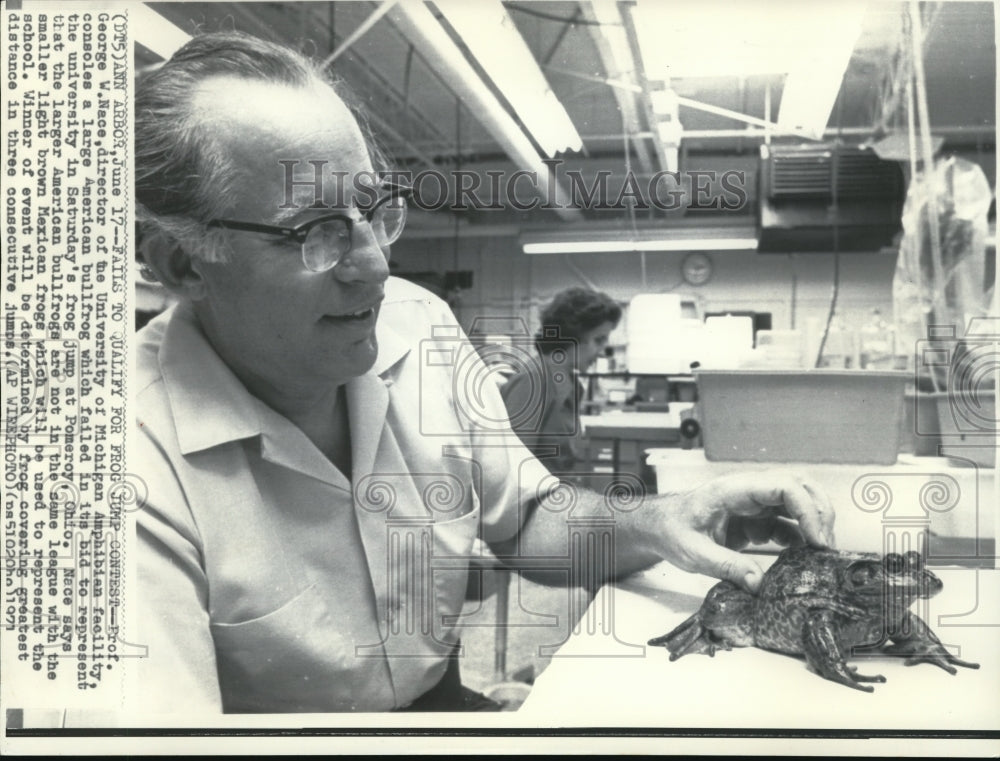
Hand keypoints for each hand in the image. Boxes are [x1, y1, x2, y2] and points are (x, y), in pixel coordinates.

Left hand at [658, 471, 835, 593]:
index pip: (783, 485)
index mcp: (733, 490)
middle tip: (826, 547)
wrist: (658, 526)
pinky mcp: (756, 520)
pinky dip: (800, 538)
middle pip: (798, 487)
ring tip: (821, 554)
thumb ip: (725, 566)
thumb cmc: (671, 530)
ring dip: (814, 525)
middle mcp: (749, 491)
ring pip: (797, 503)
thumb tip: (759, 584)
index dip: (806, 509)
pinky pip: (787, 524)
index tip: (817, 539)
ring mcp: (754, 504)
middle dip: (819, 513)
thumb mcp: (693, 552)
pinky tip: (803, 559)